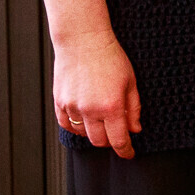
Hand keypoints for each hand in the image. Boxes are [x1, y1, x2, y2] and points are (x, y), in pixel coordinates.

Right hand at [52, 30, 142, 158]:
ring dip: (94, 134)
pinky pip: (66, 124)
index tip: (129, 154)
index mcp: (112, 106)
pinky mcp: (59, 101)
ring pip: (83, 134)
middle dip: (110, 142)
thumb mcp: (131, 82)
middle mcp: (90, 110)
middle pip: (100, 141)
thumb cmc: (111, 58)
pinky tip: (85, 121)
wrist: (83, 40)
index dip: (125, 151)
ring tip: (102, 123)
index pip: (118, 140)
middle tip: (117, 135)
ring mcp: (72, 107)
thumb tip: (135, 130)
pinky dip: (76, 128)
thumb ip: (134, 108)